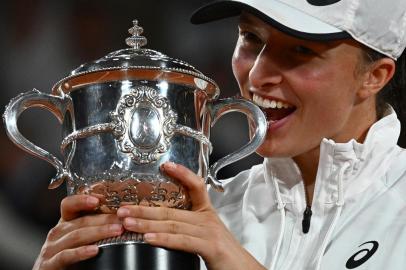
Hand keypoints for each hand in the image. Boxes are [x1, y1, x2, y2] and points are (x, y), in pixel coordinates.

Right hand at [33, 195, 123, 269]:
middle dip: (104, 219)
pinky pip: (65, 255)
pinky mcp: (49, 264)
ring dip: (99, 232)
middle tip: (122, 219)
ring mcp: (51, 249)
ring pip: (76, 236)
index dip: (82, 200)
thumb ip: (95, 228)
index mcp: (65, 224)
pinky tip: (95, 250)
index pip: (69, 205)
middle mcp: (56, 234)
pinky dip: (81, 252)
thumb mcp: (84, 240)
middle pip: (80, 221)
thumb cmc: (73, 260)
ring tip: (117, 231)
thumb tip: (122, 218)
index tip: (99, 199)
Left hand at [117, 162, 264, 269]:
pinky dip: (164, 238)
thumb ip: (186, 229)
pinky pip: (183, 240)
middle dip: (144, 208)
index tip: (165, 166)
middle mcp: (207, 219)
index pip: (195, 185)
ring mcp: (209, 231)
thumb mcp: (204, 235)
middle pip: (171, 209)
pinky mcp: (211, 246)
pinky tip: (148, 238)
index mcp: (206, 213)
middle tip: (122, 208)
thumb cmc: (223, 255)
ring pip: (172, 223)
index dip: (182, 173)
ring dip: (146, 222)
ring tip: (127, 221)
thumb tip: (161, 227)